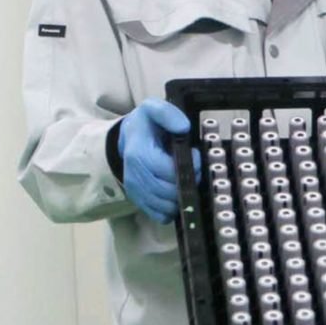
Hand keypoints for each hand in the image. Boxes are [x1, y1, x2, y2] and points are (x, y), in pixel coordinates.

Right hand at [119, 99, 195, 223]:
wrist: (127, 140)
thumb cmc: (146, 125)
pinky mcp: (140, 202)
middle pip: (169, 191)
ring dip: (183, 197)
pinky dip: (174, 209)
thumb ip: (167, 113)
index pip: (168, 170)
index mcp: (139, 154)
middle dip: (189, 182)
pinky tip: (179, 194)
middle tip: (196, 170)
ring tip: (188, 180)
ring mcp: (136, 192)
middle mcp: (135, 176)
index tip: (197, 156)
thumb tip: (183, 127)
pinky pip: (160, 215)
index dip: (189, 166)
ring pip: (166, 206)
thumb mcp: (153, 109)